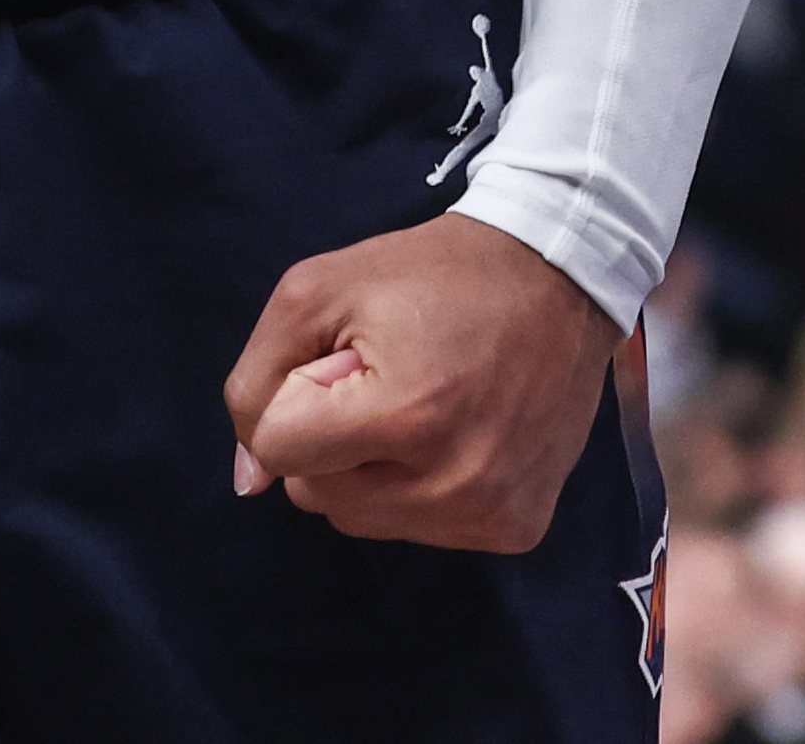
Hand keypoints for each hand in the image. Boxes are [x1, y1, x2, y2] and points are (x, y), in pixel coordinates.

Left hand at [224, 210, 616, 550]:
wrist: (554, 277)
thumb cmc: (430, 274)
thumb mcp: (318, 290)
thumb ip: (258, 380)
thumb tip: (250, 476)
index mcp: (403, 416)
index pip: (281, 451)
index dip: (295, 399)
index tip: (341, 361)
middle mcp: (450, 482)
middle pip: (317, 496)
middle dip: (328, 439)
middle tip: (382, 380)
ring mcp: (489, 513)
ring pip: (362, 519)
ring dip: (368, 470)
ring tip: (419, 405)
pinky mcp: (517, 529)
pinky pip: (420, 530)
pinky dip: (418, 487)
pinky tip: (454, 433)